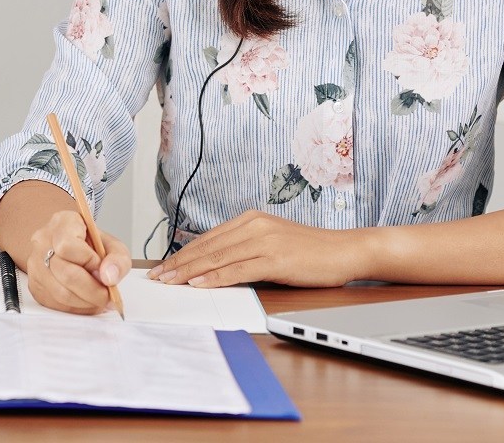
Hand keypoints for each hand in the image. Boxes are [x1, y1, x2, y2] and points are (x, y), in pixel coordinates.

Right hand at [25, 209, 130, 314]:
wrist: (76, 250)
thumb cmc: (92, 246)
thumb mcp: (113, 246)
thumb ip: (118, 259)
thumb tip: (109, 277)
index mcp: (62, 223)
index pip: (67, 245)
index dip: (89, 261)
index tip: (102, 269)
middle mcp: (43, 241)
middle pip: (64, 273)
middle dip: (92, 290)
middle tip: (107, 295)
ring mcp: (34, 264)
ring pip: (60, 293)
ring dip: (85, 302)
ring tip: (99, 299)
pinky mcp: (35, 285)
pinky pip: (55, 304)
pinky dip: (75, 308)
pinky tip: (86, 301)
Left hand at [148, 210, 366, 288]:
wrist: (345, 250)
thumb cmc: (310, 251)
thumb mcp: (273, 242)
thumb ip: (246, 248)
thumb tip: (215, 265)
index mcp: (251, 219)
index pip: (208, 238)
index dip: (183, 253)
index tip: (165, 266)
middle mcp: (254, 225)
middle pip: (208, 246)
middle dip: (179, 263)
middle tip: (157, 276)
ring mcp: (264, 240)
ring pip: (218, 257)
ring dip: (189, 271)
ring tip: (170, 282)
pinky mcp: (275, 259)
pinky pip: (238, 269)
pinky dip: (215, 278)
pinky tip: (199, 285)